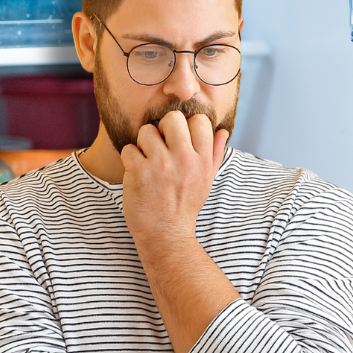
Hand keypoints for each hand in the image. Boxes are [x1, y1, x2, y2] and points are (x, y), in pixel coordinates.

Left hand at [121, 111, 228, 242]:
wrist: (166, 235)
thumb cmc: (185, 206)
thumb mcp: (206, 180)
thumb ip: (214, 154)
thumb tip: (223, 131)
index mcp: (202, 160)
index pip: (200, 120)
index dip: (186, 125)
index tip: (179, 140)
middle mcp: (185, 159)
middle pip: (172, 118)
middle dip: (162, 128)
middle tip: (159, 145)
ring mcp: (161, 165)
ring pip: (146, 131)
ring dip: (143, 144)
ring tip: (147, 161)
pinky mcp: (139, 172)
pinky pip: (129, 149)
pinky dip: (129, 160)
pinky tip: (137, 173)